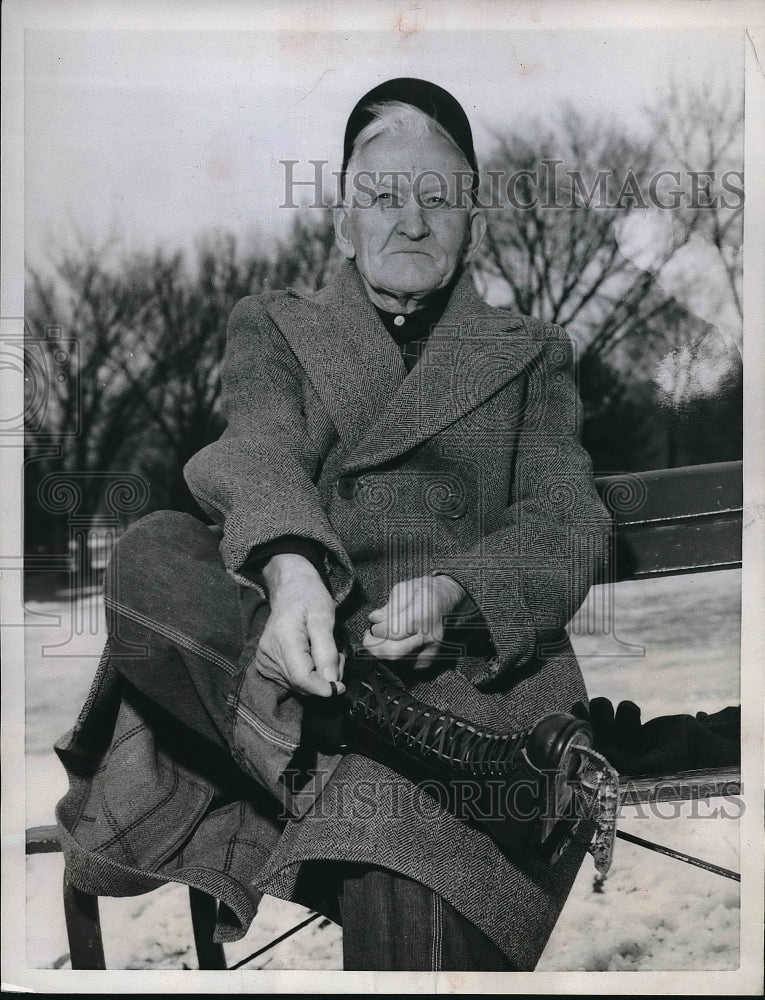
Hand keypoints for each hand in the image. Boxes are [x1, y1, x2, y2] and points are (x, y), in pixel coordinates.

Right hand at [256, 554, 344, 697]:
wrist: (289, 588)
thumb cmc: (309, 597)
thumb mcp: (325, 617)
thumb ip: (327, 651)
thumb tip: (331, 682)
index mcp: (283, 637)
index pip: (302, 677)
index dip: (322, 687)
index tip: (340, 686)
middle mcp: (269, 652)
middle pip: (301, 684)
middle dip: (324, 679)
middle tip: (338, 659)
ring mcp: (264, 660)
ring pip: (297, 686)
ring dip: (317, 678)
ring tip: (325, 654)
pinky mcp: (265, 664)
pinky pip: (291, 681)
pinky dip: (307, 676)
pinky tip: (312, 659)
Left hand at [362, 574, 472, 670]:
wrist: (448, 602)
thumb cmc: (424, 593)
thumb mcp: (405, 589)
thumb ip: (388, 606)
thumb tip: (375, 619)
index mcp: (423, 615)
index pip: (392, 631)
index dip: (377, 629)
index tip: (373, 622)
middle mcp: (429, 636)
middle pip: (394, 652)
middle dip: (374, 646)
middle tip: (368, 637)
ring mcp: (431, 651)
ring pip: (397, 662)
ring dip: (382, 652)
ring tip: (379, 639)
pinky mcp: (428, 661)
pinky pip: (403, 665)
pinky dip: (392, 657)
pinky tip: (392, 644)